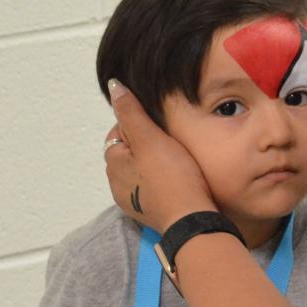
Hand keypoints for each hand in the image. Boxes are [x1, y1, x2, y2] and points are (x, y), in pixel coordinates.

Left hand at [104, 81, 215, 230]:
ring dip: (155, 162)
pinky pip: (152, 187)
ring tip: (179, 159)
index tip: (162, 126)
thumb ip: (131, 112)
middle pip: (131, 151)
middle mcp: (117, 184)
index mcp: (113, 162)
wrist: (193, 221)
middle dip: (148, 143)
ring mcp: (133, 200)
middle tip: (173, 141)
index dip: (140, 123)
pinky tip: (178, 179)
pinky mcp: (150, 212)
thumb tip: (114, 86)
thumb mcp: (150, 138)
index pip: (120, 130)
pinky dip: (161, 180)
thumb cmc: (173, 178)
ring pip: (142, 170)